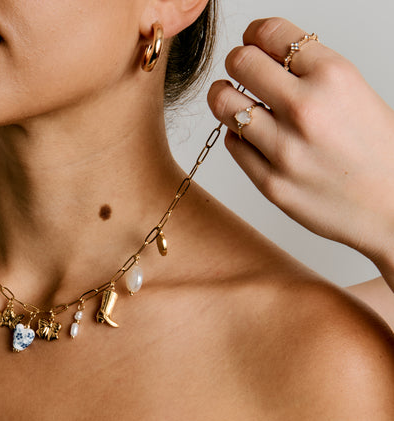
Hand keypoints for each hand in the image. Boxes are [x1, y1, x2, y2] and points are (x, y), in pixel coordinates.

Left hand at [207, 17, 393, 278]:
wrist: (391, 208)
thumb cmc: (378, 153)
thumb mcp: (355, 93)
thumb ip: (311, 73)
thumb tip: (265, 56)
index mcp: (333, 77)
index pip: (271, 33)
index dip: (254, 33)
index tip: (251, 40)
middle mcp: (305, 109)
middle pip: (240, 62)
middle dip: (236, 61)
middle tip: (239, 70)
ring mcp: (284, 149)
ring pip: (224, 104)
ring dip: (223, 97)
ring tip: (233, 101)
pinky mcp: (270, 183)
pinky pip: (233, 145)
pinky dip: (238, 136)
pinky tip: (253, 138)